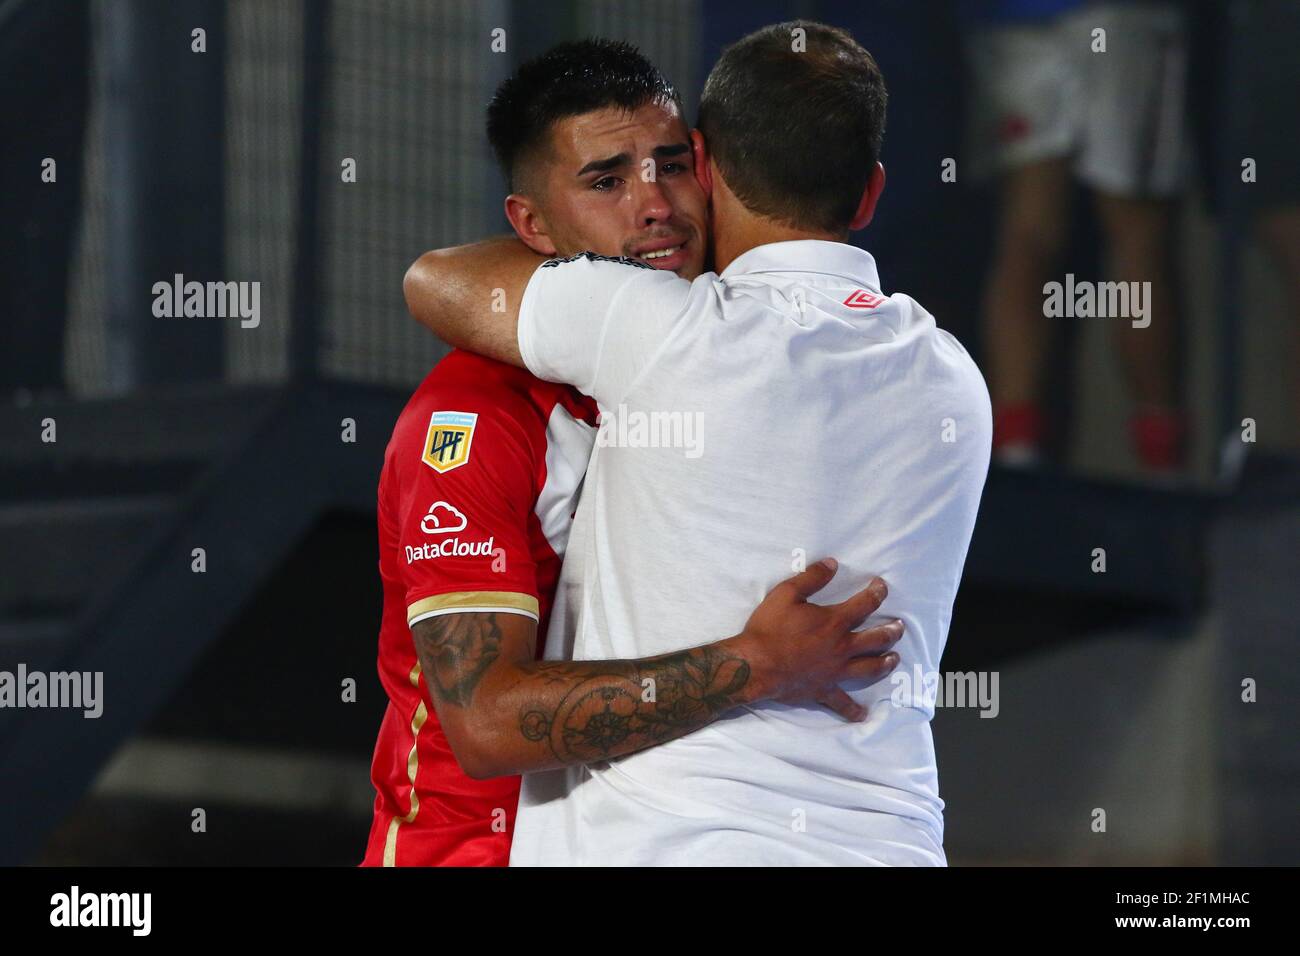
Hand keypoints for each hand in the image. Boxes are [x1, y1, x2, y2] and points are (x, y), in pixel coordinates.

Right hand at [733, 558, 901, 721]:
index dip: (877, 593)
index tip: (882, 586)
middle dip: (891, 631)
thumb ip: (812, 577)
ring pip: (870, 668)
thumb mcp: (786, 593)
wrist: (755, 664)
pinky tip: (863, 714)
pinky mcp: (824, 690)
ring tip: (895, 658)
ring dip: (885, 662)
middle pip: (876, 639)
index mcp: (834, 622)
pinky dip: (853, 710)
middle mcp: (842, 648)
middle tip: (900, 627)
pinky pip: (843, 702)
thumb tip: (833, 563)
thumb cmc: (769, 628)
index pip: (865, 604)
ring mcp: (835, 671)